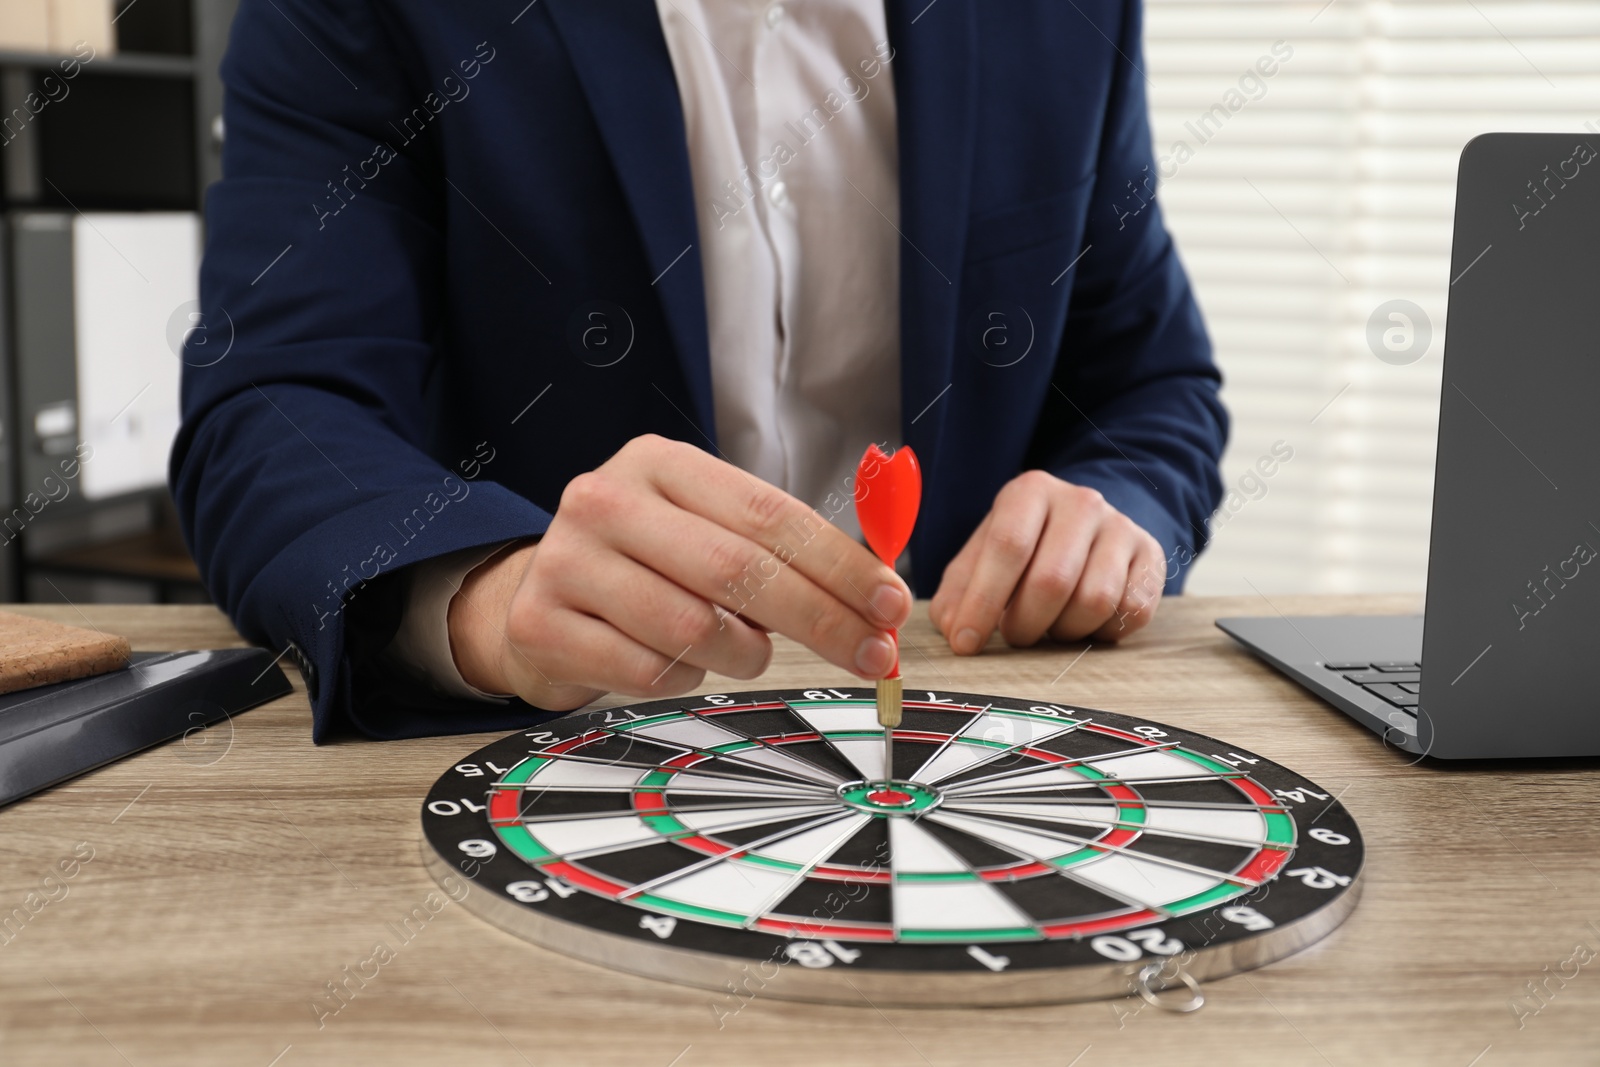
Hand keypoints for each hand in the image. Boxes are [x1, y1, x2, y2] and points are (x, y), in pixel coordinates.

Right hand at [447, 434, 911, 709]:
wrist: (538, 598)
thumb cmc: (647, 565)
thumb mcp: (708, 531)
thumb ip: (783, 552)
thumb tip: (879, 596)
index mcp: (661, 464)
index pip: (770, 515)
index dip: (841, 566)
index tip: (891, 605)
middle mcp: (608, 500)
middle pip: (739, 571)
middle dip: (821, 620)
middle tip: (871, 655)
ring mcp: (567, 560)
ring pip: (693, 628)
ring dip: (744, 654)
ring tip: (744, 650)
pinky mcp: (541, 622)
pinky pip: (647, 671)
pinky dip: (683, 678)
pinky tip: (676, 660)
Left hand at [929, 470, 1165, 651]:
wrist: (1087, 530)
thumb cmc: (1025, 548)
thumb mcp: (983, 557)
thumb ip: (960, 591)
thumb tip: (955, 630)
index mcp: (1031, 492)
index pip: (1007, 547)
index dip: (983, 602)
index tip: (966, 643)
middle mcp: (1081, 502)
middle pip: (1051, 580)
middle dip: (1025, 623)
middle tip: (1015, 634)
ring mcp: (1122, 527)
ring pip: (1095, 601)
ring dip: (1064, 630)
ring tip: (1050, 624)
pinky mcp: (1152, 557)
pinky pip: (1131, 612)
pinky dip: (1103, 631)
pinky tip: (1085, 622)